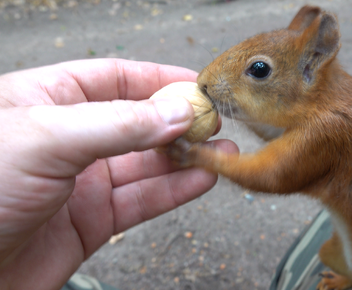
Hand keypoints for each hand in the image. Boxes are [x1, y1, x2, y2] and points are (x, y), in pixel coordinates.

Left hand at [0, 59, 236, 288]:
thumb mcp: (44, 139)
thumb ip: (116, 124)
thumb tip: (176, 113)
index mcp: (44, 101)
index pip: (113, 79)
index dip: (157, 79)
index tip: (196, 85)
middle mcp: (68, 139)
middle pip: (136, 122)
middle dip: (177, 122)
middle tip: (214, 123)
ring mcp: (81, 182)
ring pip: (145, 164)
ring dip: (185, 157)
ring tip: (221, 151)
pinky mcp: (91, 221)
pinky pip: (141, 200)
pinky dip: (174, 190)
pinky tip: (201, 179)